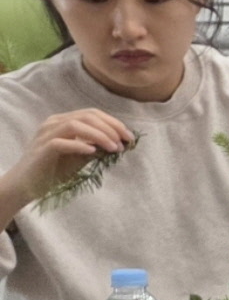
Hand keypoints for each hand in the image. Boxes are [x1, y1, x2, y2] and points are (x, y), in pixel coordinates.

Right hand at [2, 107, 134, 211]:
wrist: (28, 185)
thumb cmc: (55, 170)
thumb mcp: (81, 157)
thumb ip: (96, 147)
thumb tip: (120, 143)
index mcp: (63, 121)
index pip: (92, 114)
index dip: (114, 123)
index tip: (130, 138)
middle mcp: (53, 123)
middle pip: (86, 116)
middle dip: (110, 128)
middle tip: (125, 143)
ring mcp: (46, 135)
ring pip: (74, 125)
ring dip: (99, 135)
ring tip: (114, 148)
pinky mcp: (41, 149)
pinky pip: (61, 142)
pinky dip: (79, 145)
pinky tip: (93, 153)